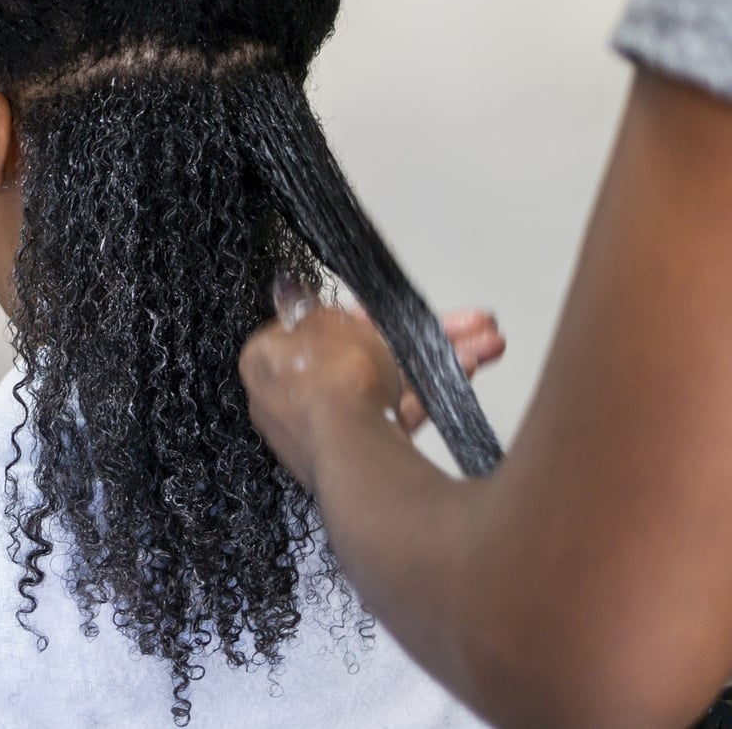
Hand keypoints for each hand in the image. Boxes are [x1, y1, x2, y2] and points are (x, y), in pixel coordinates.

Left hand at [240, 305, 505, 491]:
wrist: (354, 447)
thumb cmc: (332, 378)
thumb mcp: (329, 321)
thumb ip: (322, 310)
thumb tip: (298, 293)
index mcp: (265, 362)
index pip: (314, 330)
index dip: (359, 315)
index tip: (391, 310)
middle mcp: (287, 400)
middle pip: (361, 356)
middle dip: (418, 337)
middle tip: (467, 324)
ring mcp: (324, 433)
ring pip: (388, 384)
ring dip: (436, 360)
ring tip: (489, 343)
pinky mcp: (359, 459)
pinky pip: (395, 416)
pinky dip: (428, 393)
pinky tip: (470, 368)